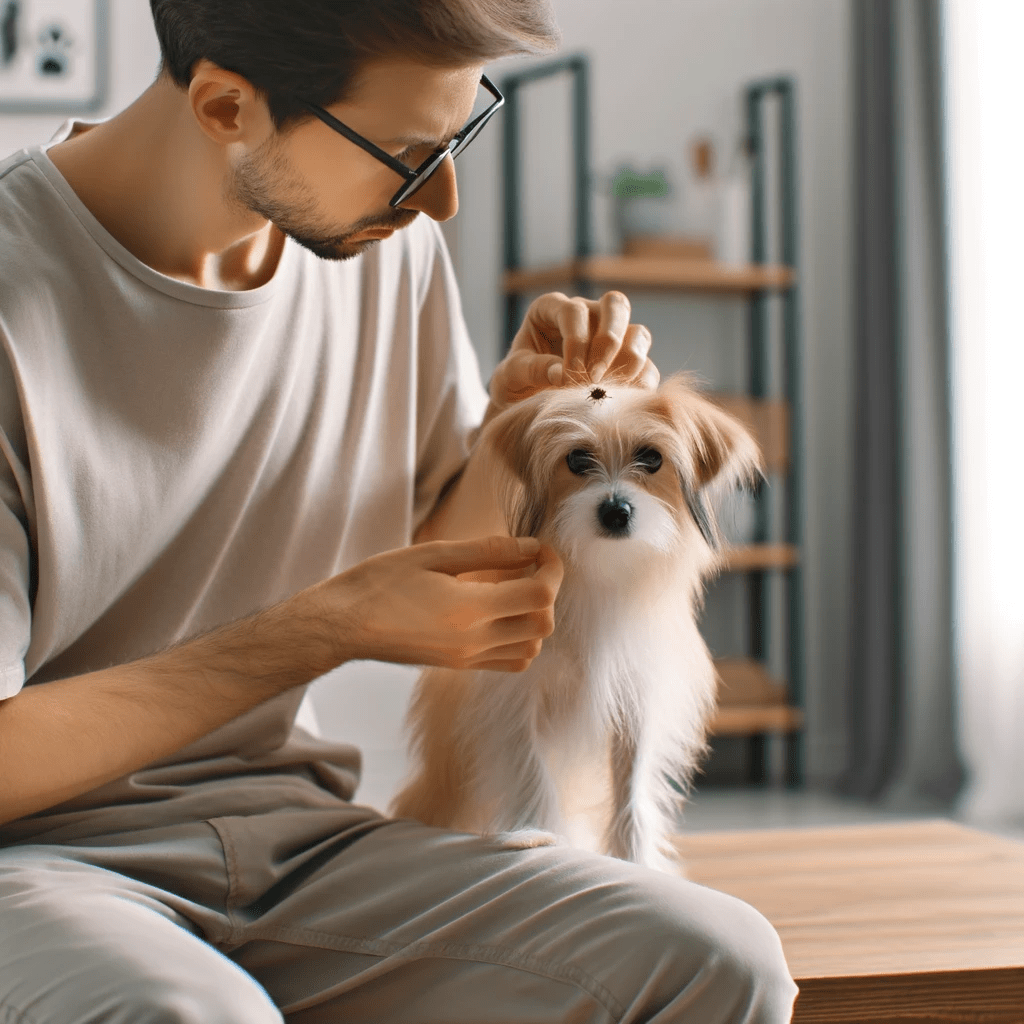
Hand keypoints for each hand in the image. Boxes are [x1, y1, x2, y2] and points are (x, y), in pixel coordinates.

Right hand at [312, 536, 562, 672]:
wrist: (343, 625)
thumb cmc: (381, 583)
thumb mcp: (433, 555)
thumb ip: (488, 552)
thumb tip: (531, 547)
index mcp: (471, 610)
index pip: (541, 594)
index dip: (552, 568)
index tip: (541, 549)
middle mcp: (476, 641)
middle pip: (544, 624)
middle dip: (547, 591)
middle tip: (528, 566)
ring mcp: (469, 658)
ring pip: (531, 647)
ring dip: (534, 616)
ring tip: (510, 587)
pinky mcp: (459, 666)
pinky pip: (509, 660)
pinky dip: (519, 637)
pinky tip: (497, 610)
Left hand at [489, 290, 659, 410]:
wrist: (527, 405)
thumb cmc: (515, 383)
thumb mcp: (511, 376)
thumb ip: (531, 369)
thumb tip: (561, 373)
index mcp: (552, 309)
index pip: (574, 310)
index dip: (576, 341)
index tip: (566, 375)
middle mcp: (587, 316)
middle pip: (616, 305)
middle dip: (609, 340)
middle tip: (593, 376)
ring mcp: (610, 339)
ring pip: (638, 333)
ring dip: (629, 361)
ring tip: (606, 389)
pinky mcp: (625, 366)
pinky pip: (647, 367)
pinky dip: (640, 383)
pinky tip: (621, 400)